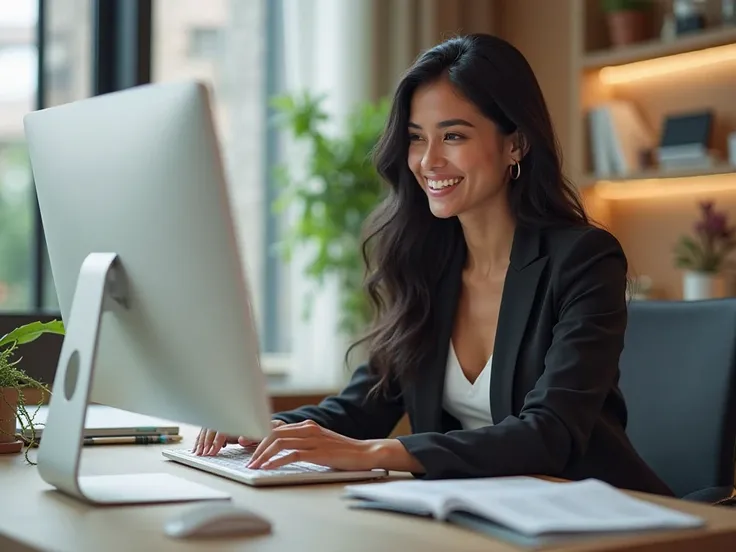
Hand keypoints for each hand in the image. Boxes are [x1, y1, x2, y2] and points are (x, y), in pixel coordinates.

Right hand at [193, 420, 285, 455]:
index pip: (223, 429)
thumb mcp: (267, 432)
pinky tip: (201, 446)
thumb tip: (241, 439)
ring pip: (209, 427)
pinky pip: (210, 428)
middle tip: (202, 454)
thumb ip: (255, 436)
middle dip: (205, 441)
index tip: (212, 451)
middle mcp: (232, 415)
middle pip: (212, 427)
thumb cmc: (270, 429)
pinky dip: (203, 437)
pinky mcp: (225, 423)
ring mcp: (227, 417)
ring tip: (197, 452)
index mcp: (240, 417)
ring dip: (202, 440)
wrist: (273, 424)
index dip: (216, 441)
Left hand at [246, 419, 381, 470]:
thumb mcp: (318, 442)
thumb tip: (280, 449)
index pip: (276, 427)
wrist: (364, 453)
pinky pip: (291, 454)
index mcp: (306, 425)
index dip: (259, 435)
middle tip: (247, 459)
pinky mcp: (318, 452)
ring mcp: (312, 439)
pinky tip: (268, 468)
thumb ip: (302, 442)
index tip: (246, 445)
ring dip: (262, 455)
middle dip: (256, 446)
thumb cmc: (342, 451)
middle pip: (273, 433)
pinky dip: (276, 462)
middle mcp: (307, 429)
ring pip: (279, 442)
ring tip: (253, 466)